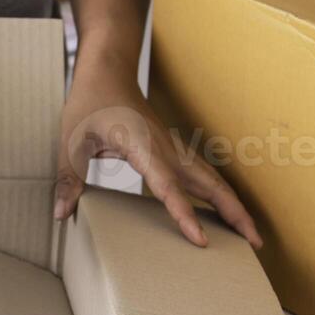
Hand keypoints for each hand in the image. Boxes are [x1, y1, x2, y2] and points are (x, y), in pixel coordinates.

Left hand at [55, 54, 261, 249]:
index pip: (167, 185)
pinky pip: (201, 175)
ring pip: (211, 179)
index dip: (184, 213)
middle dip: (233, 213)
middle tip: (254, 244)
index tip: (200, 239)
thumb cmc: (90, 102)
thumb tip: (61, 215)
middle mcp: (165, 147)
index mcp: (141, 144)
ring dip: (232, 205)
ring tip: (251, 236)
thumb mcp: (70, 140)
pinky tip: (226, 213)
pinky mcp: (173, 150)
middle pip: (207, 183)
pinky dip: (219, 195)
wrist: (108, 70)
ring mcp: (173, 147)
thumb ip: (68, 178)